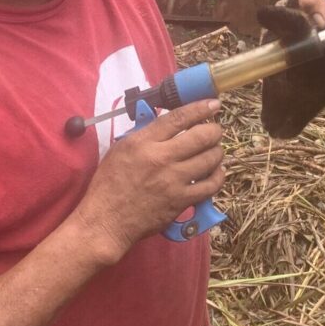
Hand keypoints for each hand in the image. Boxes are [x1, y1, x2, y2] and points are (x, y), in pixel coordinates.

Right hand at [73, 99, 225, 263]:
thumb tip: (169, 120)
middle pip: (202, 136)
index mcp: (144, 142)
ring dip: (216, 152)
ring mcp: (174, 180)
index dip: (201, 108)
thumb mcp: (121, 149)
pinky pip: (211, 185)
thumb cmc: (109, 184)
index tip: (213, 104)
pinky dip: (218, 175)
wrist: (106, 220)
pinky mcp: (181, 200)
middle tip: (213, 132)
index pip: (179, 118)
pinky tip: (215, 172)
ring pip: (211, 158)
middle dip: (214, 131)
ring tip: (213, 151)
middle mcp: (161, 158)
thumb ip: (146, 133)